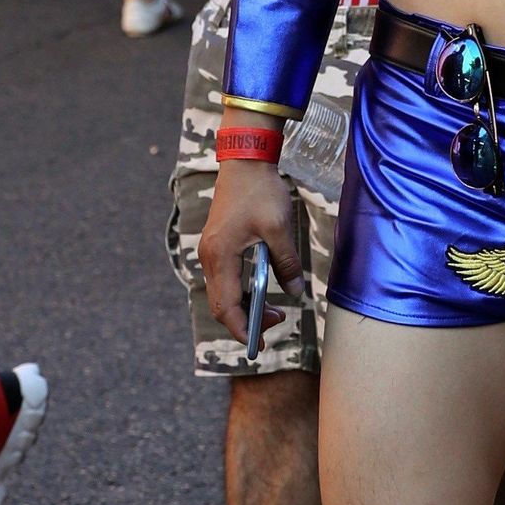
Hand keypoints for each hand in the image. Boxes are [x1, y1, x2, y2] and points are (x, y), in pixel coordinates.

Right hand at [199, 160, 303, 344]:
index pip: (227, 307)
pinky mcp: (217, 245)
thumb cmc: (260, 191)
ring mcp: (211, 251)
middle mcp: (210, 257)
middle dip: (246, 321)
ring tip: (273, 310)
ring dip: (245, 307)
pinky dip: (241, 292)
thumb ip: (287, 263)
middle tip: (277, 322)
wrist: (245, 161)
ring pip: (222, 294)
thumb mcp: (280, 227)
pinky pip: (225, 280)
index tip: (260, 343)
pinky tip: (261, 292)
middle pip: (221, 305)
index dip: (242, 329)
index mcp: (221, 256)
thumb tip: (295, 291)